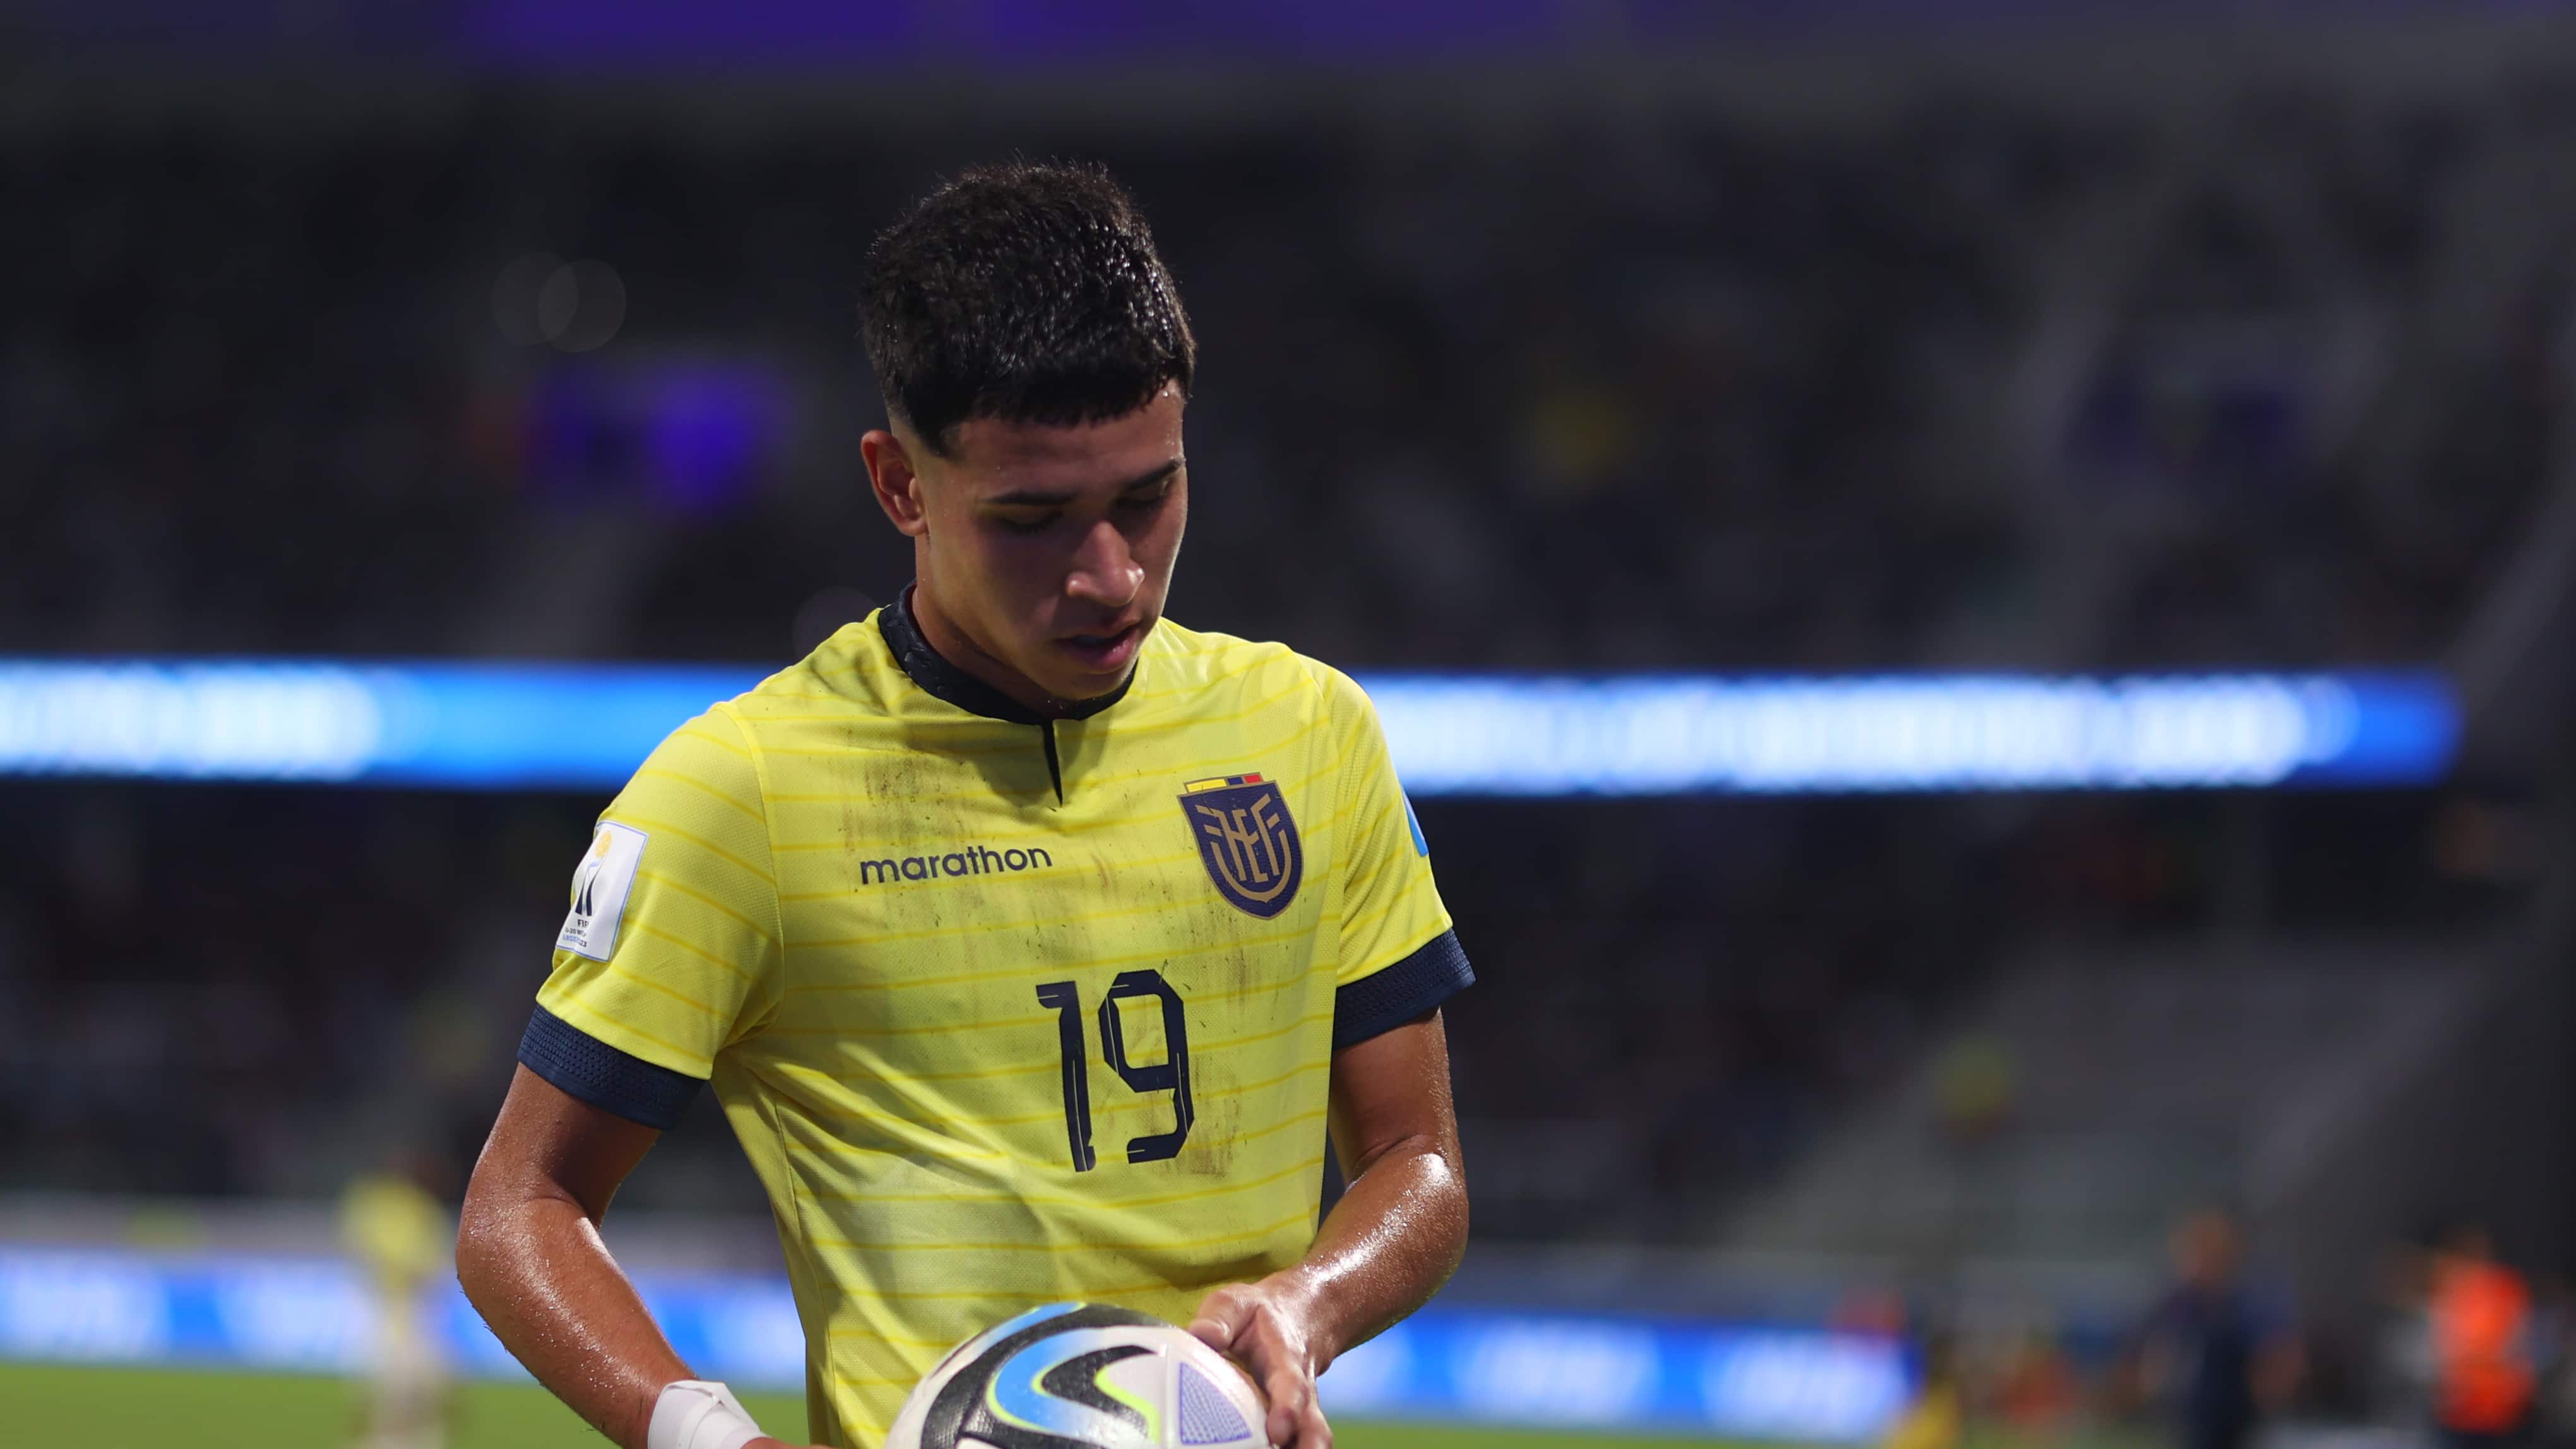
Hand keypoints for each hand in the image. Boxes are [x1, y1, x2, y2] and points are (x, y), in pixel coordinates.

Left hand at [1189, 1274, 1332, 1448]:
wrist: (1299, 1317)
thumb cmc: (1256, 1316)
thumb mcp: (1235, 1303)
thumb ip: (1219, 1319)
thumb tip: (1199, 1337)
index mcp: (1287, 1361)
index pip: (1292, 1387)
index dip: (1287, 1410)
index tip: (1277, 1432)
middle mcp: (1301, 1395)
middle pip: (1313, 1429)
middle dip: (1305, 1448)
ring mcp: (1300, 1416)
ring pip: (1312, 1443)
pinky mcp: (1291, 1429)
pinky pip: (1296, 1446)